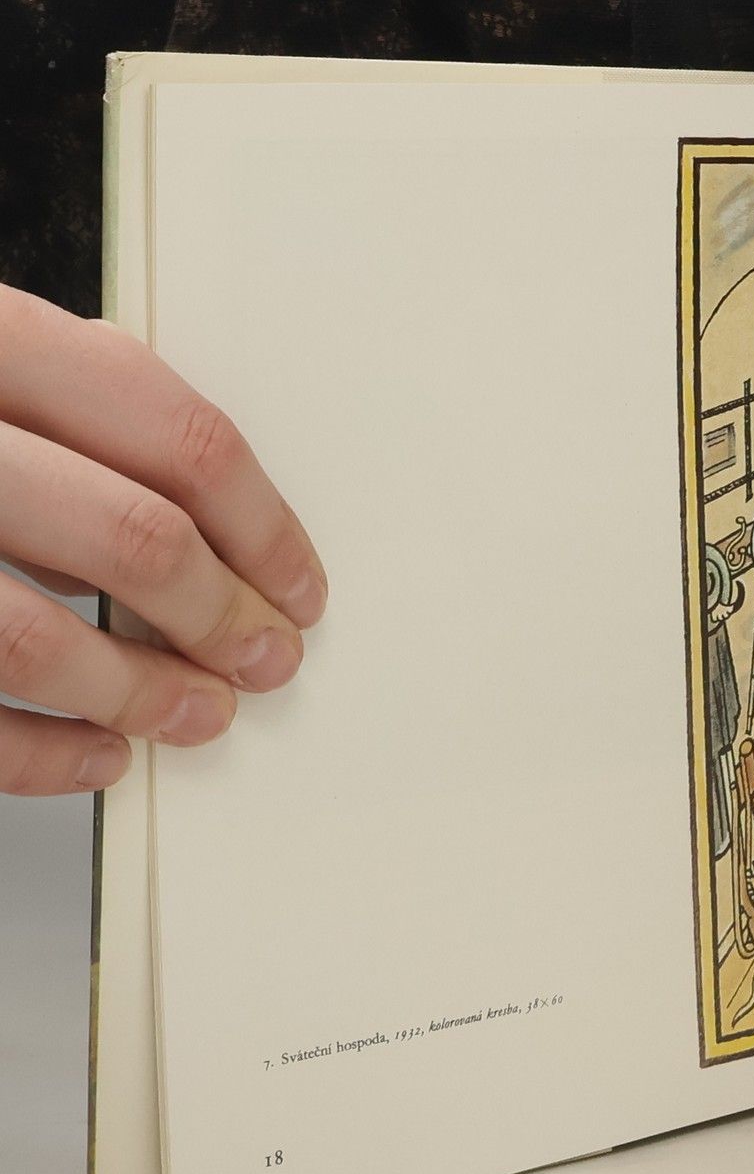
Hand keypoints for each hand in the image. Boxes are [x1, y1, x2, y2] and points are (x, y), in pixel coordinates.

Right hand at [0, 286, 326, 794]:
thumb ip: (69, 416)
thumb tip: (222, 535)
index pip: (172, 431)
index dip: (264, 524)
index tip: (299, 585)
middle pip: (130, 534)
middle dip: (222, 617)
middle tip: (265, 660)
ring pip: (33, 635)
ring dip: (141, 694)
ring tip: (195, 717)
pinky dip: (38, 752)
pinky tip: (94, 757)